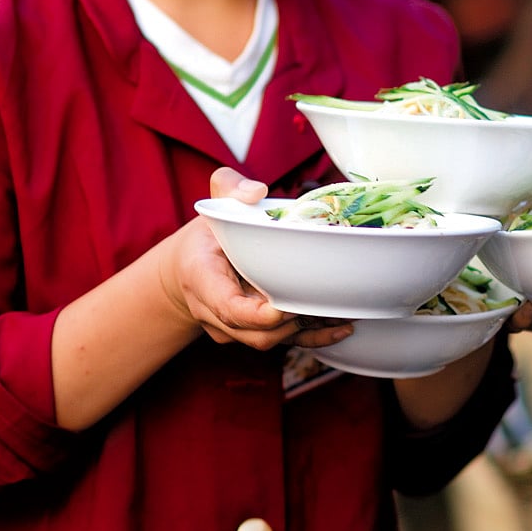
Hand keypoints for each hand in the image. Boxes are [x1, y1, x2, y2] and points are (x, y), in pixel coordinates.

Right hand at [164, 167, 353, 349]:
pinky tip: (341, 327)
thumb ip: (230, 187)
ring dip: (308, 330)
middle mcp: (214, 312)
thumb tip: (256, 190)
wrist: (188, 268)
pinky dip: (314, 338)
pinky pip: (283, 343)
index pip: (229, 308)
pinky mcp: (253, 333)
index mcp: (202, 279)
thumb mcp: (213, 204)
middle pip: (256, 333)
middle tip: (326, 302)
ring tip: (344, 312)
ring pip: (272, 341)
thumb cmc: (206, 237)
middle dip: (292, 324)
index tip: (287, 307)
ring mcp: (233, 328)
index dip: (259, 315)